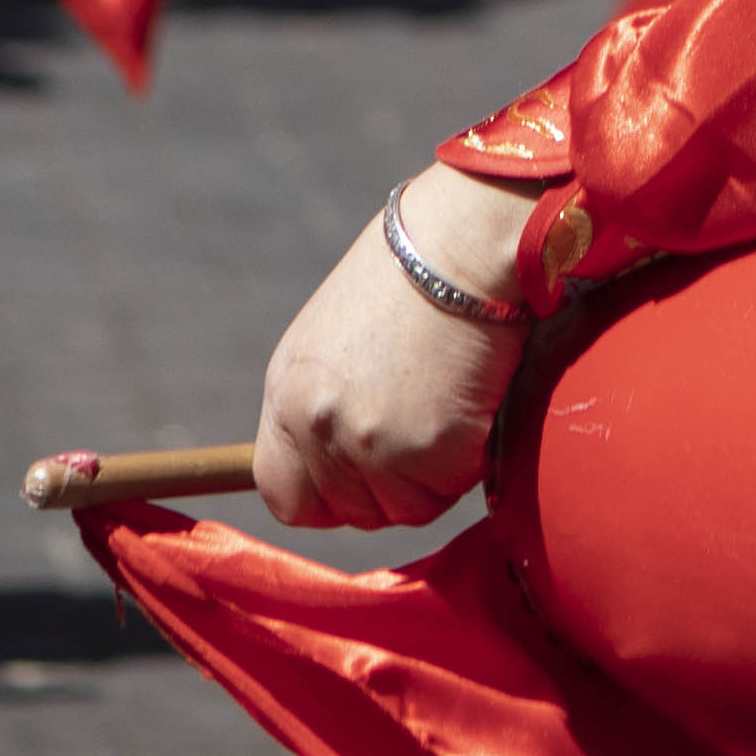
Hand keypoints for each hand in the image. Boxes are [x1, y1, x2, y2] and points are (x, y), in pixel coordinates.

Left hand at [255, 166, 538, 525]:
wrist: (461, 244)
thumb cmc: (414, 274)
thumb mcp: (338, 337)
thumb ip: (327, 398)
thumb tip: (344, 452)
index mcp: (287, 390)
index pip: (283, 493)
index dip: (327, 496)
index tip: (364, 480)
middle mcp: (314, 423)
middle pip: (350, 510)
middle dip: (391, 488)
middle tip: (425, 430)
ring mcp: (366, 442)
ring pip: (405, 509)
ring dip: (434, 476)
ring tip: (450, 405)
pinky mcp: (422, 452)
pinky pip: (449, 493)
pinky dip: (468, 463)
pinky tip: (472, 404)